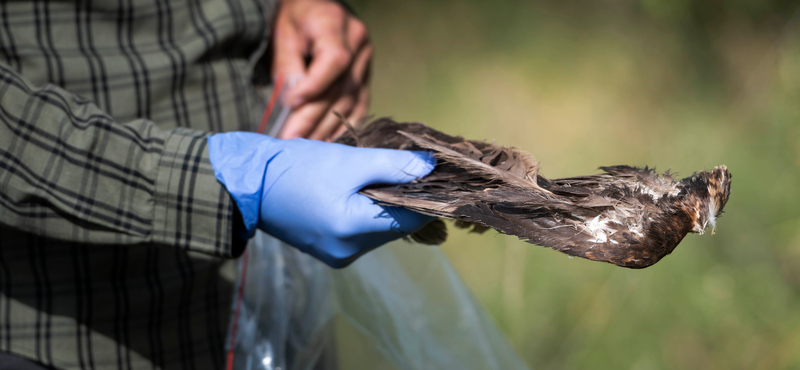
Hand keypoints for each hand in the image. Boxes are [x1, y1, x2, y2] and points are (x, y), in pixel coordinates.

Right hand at [207, 132, 435, 267]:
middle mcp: (348, 252)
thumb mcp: (349, 161)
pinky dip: (367, 212)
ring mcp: (337, 255)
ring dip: (386, 204)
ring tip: (379, 175)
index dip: (426, 194)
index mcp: (352, 231)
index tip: (433, 171)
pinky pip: (361, 232)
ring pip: (380, 230)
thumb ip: (393, 165)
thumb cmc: (295, 168)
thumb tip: (431, 167)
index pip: (411, 219)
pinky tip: (360, 190)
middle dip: (405, 197)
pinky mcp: (328, 251)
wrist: (246, 184)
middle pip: (397, 226)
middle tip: (405, 166)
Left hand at [271, 0, 371, 140]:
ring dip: (326, 128)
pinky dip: (343, 126)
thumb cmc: (296, 19)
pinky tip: (327, 142)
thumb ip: (288, 67)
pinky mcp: (365, 80)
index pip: (334, 60)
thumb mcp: (284, 33)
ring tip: (304, 146)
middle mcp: (359, 45)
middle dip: (313, 117)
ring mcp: (366, 64)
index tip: (292, 104)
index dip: (315, 85)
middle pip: (340, 89)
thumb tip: (291, 105)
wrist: (316, 10)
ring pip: (349, 102)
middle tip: (291, 140)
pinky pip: (358, 108)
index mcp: (337, 25)